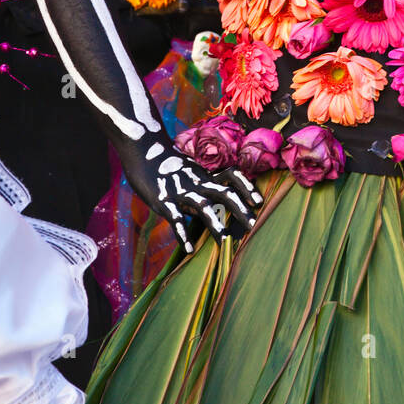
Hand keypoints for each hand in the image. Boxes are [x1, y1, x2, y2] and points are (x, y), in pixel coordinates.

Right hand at [121, 139, 262, 252]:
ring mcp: (182, 191)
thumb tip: (223, 203)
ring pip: (203, 206)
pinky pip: (175, 219)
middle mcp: (198, 182)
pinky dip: (183, 235)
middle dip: (240, 209)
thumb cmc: (171, 167)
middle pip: (224, 193)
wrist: (144, 153)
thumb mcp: (192, 173)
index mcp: (206, 175)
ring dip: (215, 224)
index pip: (232, 175)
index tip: (259, 201)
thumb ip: (206, 186)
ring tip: (225, 241)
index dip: (246, 186)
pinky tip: (190, 250)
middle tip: (252, 226)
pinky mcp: (164, 200)